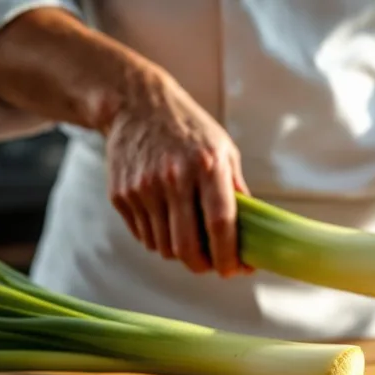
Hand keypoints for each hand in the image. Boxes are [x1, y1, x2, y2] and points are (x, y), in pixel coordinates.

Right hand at [104, 69, 251, 276]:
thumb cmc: (188, 129)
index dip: (229, 256)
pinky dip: (159, 241)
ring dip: (181, 254)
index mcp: (207, 166)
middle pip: (187, 246)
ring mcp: (143, 188)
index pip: (220, 225)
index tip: (236, 269)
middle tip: (214, 266)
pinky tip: (168, 223)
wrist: (136, 105)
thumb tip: (253, 232)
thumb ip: (237, 191)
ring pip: (164, 247)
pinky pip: (144, 237)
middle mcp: (173, 178)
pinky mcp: (121, 196)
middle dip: (204, 266)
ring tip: (191, 239)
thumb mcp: (224, 149)